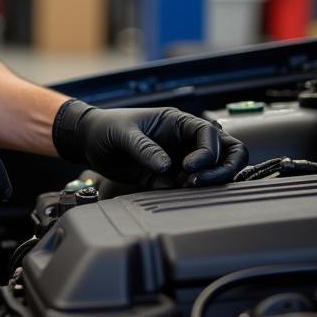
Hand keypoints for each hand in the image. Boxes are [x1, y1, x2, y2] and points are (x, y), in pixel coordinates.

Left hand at [52, 100, 247, 186]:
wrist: (90, 142)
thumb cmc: (107, 127)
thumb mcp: (123, 134)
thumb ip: (144, 149)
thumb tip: (167, 167)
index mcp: (178, 122)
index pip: (210, 135)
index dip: (207, 153)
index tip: (188, 167)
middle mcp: (185, 141)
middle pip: (227, 153)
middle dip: (222, 169)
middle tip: (199, 182)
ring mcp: (181, 160)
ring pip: (214, 172)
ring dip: (209, 182)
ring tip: (186, 187)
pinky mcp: (170, 178)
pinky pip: (190, 188)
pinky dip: (188, 194)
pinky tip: (169, 191)